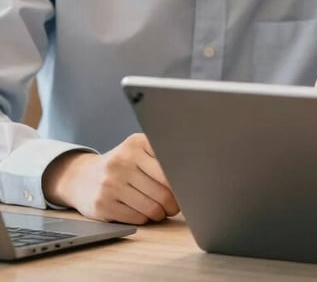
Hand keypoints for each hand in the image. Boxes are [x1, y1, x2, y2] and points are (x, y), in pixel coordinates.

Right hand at [42, 132, 179, 224]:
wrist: (81, 177)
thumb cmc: (120, 164)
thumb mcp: (138, 150)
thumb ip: (160, 156)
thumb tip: (190, 175)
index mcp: (136, 143)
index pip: (169, 167)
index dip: (181, 182)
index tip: (186, 187)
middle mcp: (122, 160)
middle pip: (163, 190)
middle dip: (174, 203)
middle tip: (175, 206)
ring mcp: (110, 183)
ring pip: (151, 207)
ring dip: (161, 213)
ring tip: (162, 210)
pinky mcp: (102, 204)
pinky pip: (136, 218)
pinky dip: (145, 219)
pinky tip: (144, 213)